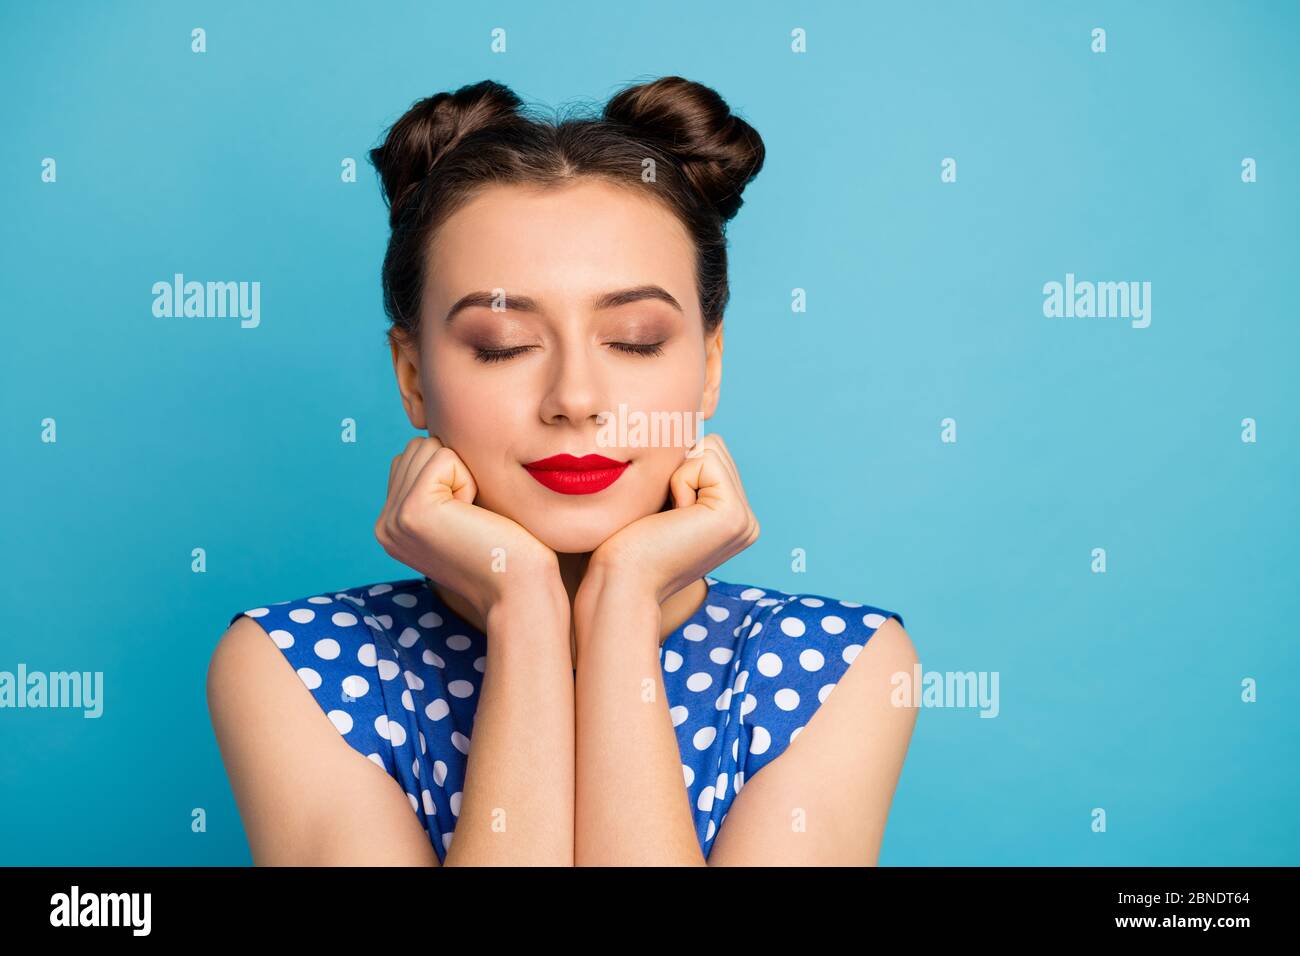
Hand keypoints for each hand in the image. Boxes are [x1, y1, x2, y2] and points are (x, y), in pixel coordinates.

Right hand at [375, 435, 561, 620]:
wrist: (519, 587)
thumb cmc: (505, 548)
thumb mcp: (457, 514)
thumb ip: (434, 485)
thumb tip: (430, 440)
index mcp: (391, 526)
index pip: (411, 459)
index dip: (451, 474)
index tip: (466, 518)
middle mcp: (385, 525)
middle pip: (417, 448)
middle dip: (455, 471)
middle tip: (470, 517)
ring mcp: (393, 519)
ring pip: (429, 448)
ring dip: (462, 474)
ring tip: (471, 516)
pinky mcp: (412, 510)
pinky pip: (443, 457)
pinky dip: (467, 480)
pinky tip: (472, 515)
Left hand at [581, 433, 759, 606]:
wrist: (621, 580)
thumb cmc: (628, 543)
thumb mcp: (666, 500)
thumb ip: (688, 473)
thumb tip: (688, 428)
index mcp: (734, 519)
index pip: (712, 454)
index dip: (677, 470)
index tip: (665, 514)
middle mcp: (748, 521)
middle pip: (715, 446)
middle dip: (680, 469)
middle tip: (666, 515)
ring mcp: (746, 521)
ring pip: (711, 448)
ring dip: (678, 476)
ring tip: (670, 517)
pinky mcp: (734, 516)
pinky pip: (704, 460)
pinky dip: (679, 482)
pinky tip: (673, 518)